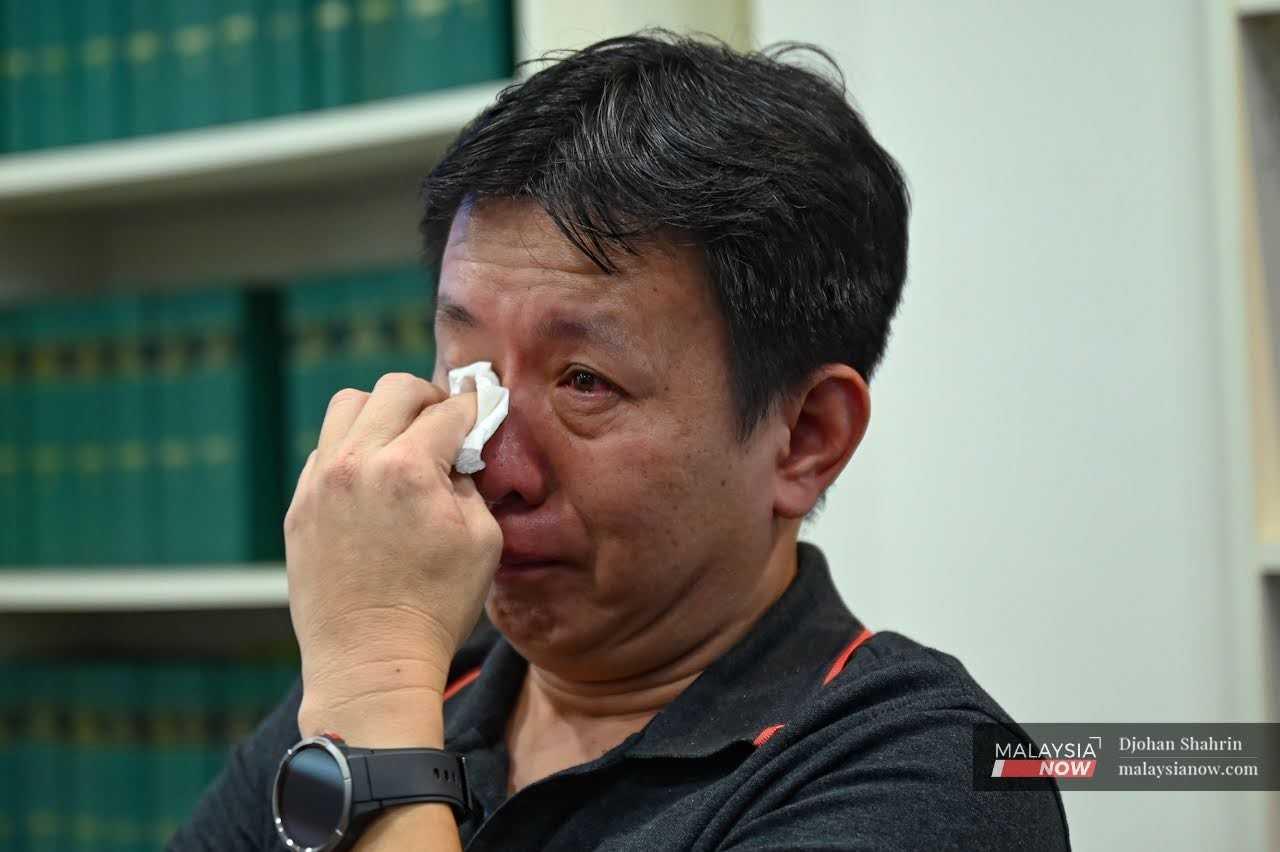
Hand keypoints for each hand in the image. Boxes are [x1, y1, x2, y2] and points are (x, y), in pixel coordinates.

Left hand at [283, 373, 502, 744]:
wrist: (371, 661)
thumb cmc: (436, 607)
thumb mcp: (483, 540)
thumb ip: (472, 482)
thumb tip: (460, 453)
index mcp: (409, 470)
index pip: (449, 410)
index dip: (475, 407)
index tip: (484, 409)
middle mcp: (358, 464)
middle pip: (395, 390)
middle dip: (429, 398)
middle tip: (445, 423)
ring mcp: (320, 483)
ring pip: (348, 406)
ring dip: (382, 412)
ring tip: (402, 441)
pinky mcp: (299, 506)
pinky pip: (325, 450)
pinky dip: (352, 449)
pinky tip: (373, 479)